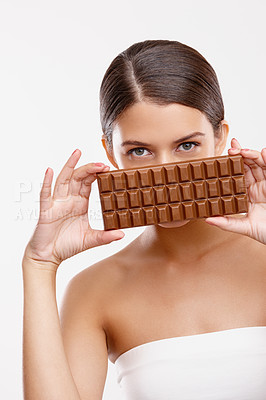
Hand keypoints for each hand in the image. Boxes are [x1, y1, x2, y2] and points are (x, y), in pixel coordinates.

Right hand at [23, 149, 124, 269]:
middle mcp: (68, 200)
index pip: (89, 183)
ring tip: (77, 152)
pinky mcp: (46, 210)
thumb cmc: (68, 245)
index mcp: (80, 203)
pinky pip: (46, 194)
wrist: (49, 256)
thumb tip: (122, 234)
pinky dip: (47, 182)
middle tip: (101, 163)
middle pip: (78, 177)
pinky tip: (50, 171)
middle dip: (89, 168)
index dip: (97, 174)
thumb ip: (106, 237)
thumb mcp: (90, 239)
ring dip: (70, 165)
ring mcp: (57, 203)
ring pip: (63, 180)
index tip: (109, 169)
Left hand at [205, 138, 265, 244]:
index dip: (230, 166)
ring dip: (252, 155)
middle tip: (231, 148)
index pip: (236, 176)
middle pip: (248, 166)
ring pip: (259, 164)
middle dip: (240, 154)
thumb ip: (227, 223)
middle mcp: (257, 187)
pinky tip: (263, 153)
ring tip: (243, 151)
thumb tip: (207, 219)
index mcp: (247, 195)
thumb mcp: (245, 228)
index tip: (221, 157)